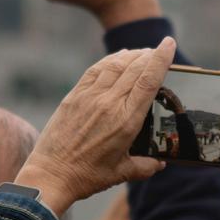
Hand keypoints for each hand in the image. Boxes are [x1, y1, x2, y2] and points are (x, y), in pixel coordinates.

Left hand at [15, 38, 175, 214]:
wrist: (50, 175)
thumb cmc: (87, 176)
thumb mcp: (122, 173)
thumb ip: (145, 167)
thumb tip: (160, 163)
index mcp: (127, 121)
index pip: (149, 80)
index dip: (161, 58)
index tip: (169, 43)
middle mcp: (109, 103)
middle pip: (135, 67)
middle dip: (149, 54)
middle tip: (159, 49)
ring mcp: (90, 97)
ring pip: (115, 65)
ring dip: (131, 55)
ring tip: (142, 52)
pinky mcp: (74, 96)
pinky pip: (95, 70)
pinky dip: (109, 60)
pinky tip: (118, 57)